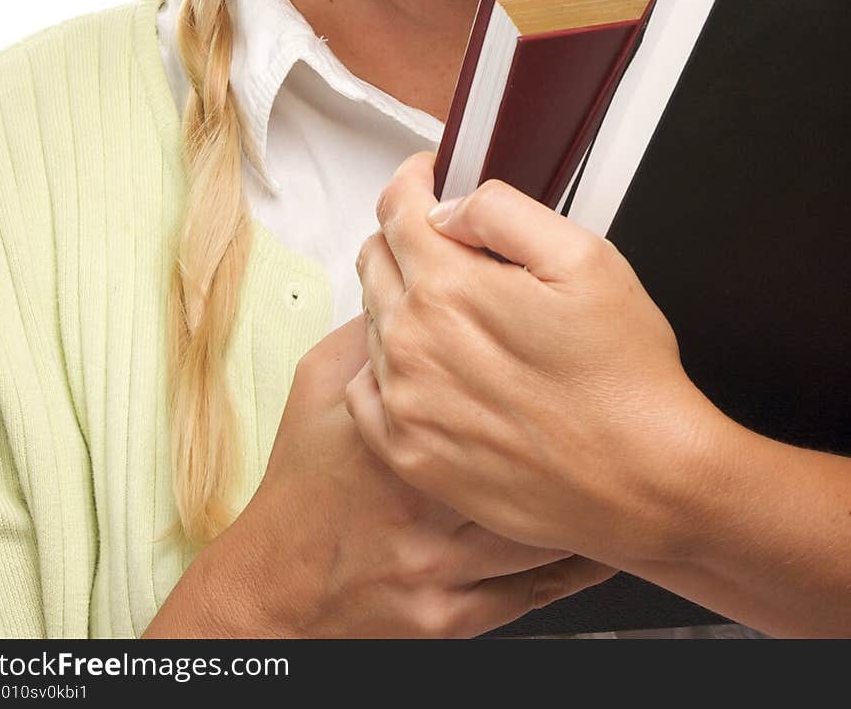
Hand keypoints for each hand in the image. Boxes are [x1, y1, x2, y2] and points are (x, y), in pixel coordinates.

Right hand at [195, 314, 615, 637]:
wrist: (280, 586)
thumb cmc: (302, 483)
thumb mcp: (316, 387)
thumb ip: (370, 332)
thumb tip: (421, 282)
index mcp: (391, 428)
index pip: (472, 369)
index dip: (521, 345)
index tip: (552, 333)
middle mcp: (416, 497)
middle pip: (522, 443)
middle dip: (567, 419)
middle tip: (605, 399)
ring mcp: (436, 561)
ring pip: (540, 521)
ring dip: (585, 493)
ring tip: (616, 463)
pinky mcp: (451, 613)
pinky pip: (534, 586)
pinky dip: (576, 561)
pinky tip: (601, 536)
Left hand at [346, 152, 716, 569]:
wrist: (645, 482)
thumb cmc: (625, 375)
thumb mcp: (584, 258)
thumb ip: (502, 212)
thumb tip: (448, 208)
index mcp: (447, 288)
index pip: (396, 210)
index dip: (412, 182)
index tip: (428, 178)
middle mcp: (412, 344)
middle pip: (376, 261)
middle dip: (406, 237)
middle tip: (450, 243)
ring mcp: (405, 405)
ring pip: (373, 322)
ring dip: (402, 301)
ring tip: (460, 309)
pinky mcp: (411, 455)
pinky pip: (368, 391)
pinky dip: (389, 367)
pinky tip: (434, 367)